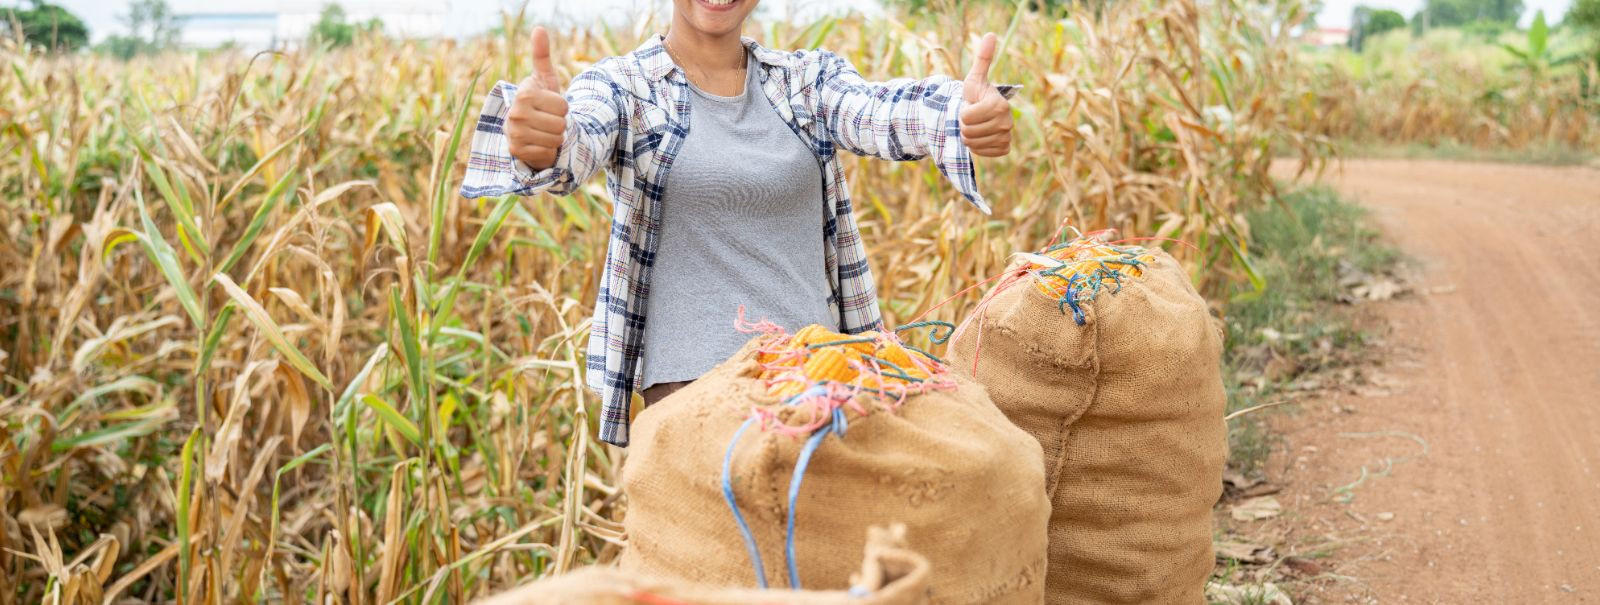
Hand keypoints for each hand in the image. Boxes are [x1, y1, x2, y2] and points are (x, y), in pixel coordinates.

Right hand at [507, 26, 567, 170]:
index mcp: (525, 94)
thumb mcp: (545, 79)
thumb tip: (539, 29)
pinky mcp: (516, 151)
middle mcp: (516, 113)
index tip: (550, 106)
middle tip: (547, 121)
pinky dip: (546, 150)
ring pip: (555, 139)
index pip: (564, 107)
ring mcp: (514, 133)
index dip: (563, 108)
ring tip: (543, 131)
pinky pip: (547, 153)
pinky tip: (537, 144)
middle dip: (560, 124)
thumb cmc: (541, 102)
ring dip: (554, 138)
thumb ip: (542, 55)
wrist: (527, 128)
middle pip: (561, 124)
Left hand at [959, 33, 1011, 157]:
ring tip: (976, 125)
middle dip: (965, 124)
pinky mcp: (1005, 148)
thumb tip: (990, 35)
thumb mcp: (974, 77)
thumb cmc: (976, 94)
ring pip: (972, 143)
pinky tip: (982, 136)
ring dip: (969, 135)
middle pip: (968, 132)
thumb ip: (982, 58)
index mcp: (999, 105)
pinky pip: (982, 152)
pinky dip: (977, 146)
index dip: (963, 112)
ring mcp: (1007, 136)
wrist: (983, 112)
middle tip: (973, 116)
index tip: (971, 105)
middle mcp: (1007, 122)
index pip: (966, 118)